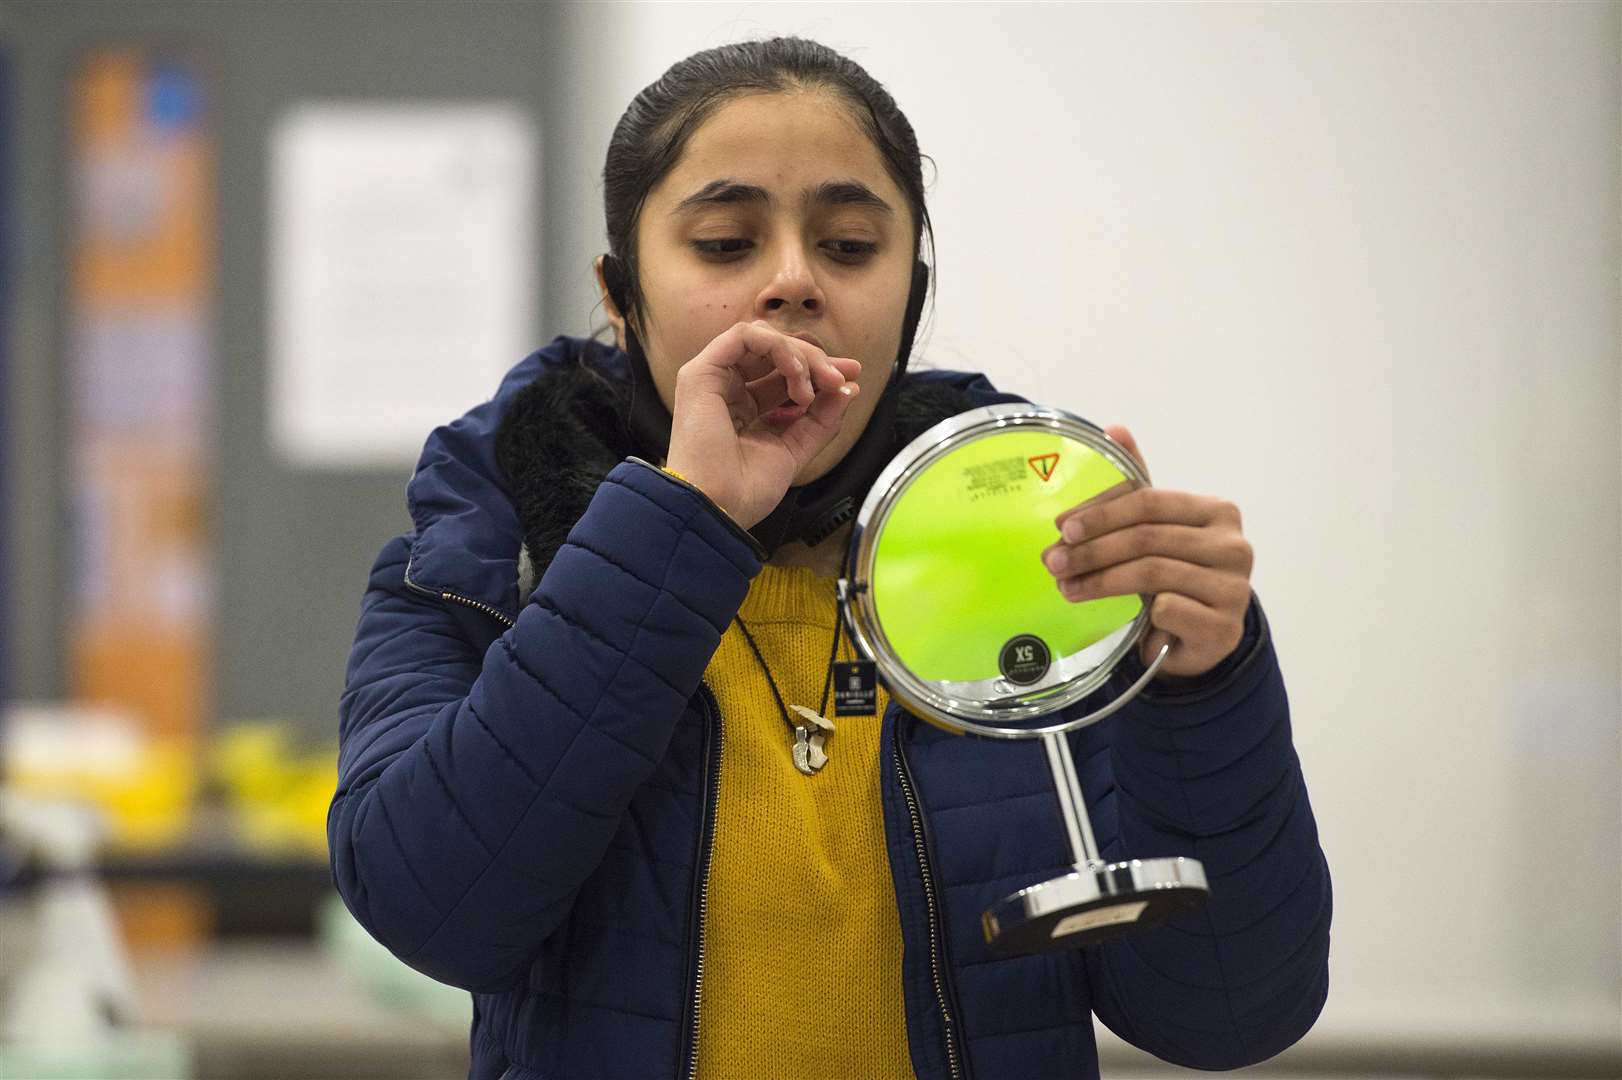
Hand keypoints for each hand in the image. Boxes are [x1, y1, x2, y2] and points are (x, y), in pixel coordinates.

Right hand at [663, 321, 861, 528]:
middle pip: (775, 354)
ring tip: (812, 388)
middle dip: (814, 361)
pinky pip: (744, 336)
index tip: (848, 380)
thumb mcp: (796, 449)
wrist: (719, 508)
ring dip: (798, 356)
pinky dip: (778, 347)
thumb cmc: (744, 490)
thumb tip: (848, 388)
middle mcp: (726, 390)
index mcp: (743, 409)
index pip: (783, 375)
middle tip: (838, 380)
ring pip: (762, 339)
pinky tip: (796, 374)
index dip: (817, 372)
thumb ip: (821, 419)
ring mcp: (712, 379)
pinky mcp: (700, 373)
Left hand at [1041, 425, 1253, 679]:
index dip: (1101, 513)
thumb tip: (1114, 429)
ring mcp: (1234, 587)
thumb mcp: (1157, 530)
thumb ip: (1138, 485)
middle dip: (1092, 550)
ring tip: (1067, 587)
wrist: (1200, 640)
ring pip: (1152, 573)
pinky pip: (1169, 609)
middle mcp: (1233, 546)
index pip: (1150, 502)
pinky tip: (1120, 618)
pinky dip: (1140, 612)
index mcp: (1217, 512)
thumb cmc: (1175, 579)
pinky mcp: (1224, 626)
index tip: (1062, 527)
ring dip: (1100, 581)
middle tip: (1054, 561)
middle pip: (1147, 538)